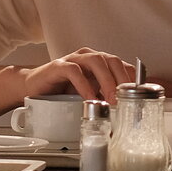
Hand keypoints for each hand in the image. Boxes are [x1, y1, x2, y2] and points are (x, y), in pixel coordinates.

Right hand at [22, 47, 136, 101]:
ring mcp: (73, 59)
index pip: (123, 65)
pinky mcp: (57, 66)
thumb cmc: (62, 91)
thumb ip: (105, 97)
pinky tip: (89, 98)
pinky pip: (74, 71)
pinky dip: (84, 85)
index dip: (133, 79)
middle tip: (126, 100)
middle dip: (122, 79)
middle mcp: (88, 57)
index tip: (140, 97)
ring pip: (96, 61)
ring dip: (107, 80)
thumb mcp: (89, 94)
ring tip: (110, 99)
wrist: (32, 88)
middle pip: (112, 60)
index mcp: (99, 62)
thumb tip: (125, 113)